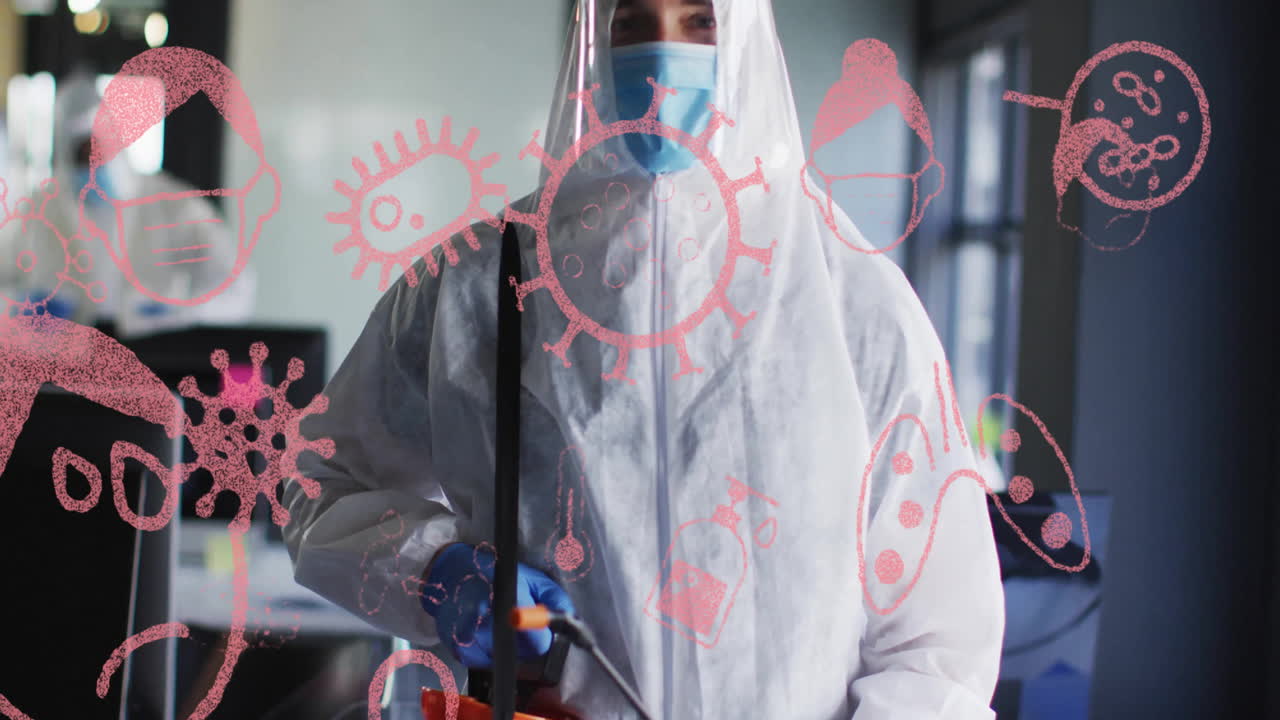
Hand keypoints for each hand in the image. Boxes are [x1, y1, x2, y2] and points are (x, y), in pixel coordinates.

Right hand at [422, 543, 574, 667]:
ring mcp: (471, 642)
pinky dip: (489, 650)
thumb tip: (571, 620)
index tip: (540, 627)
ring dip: (507, 646)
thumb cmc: (492, 572)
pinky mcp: (461, 652)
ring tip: (497, 620)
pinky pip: (487, 661)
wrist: (449, 574)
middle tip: (515, 619)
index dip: (543, 636)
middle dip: (526, 641)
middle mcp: (488, 627)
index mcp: (509, 605)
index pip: (540, 645)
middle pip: (523, 655)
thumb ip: (555, 598)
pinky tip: (483, 629)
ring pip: (505, 660)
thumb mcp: (531, 576)